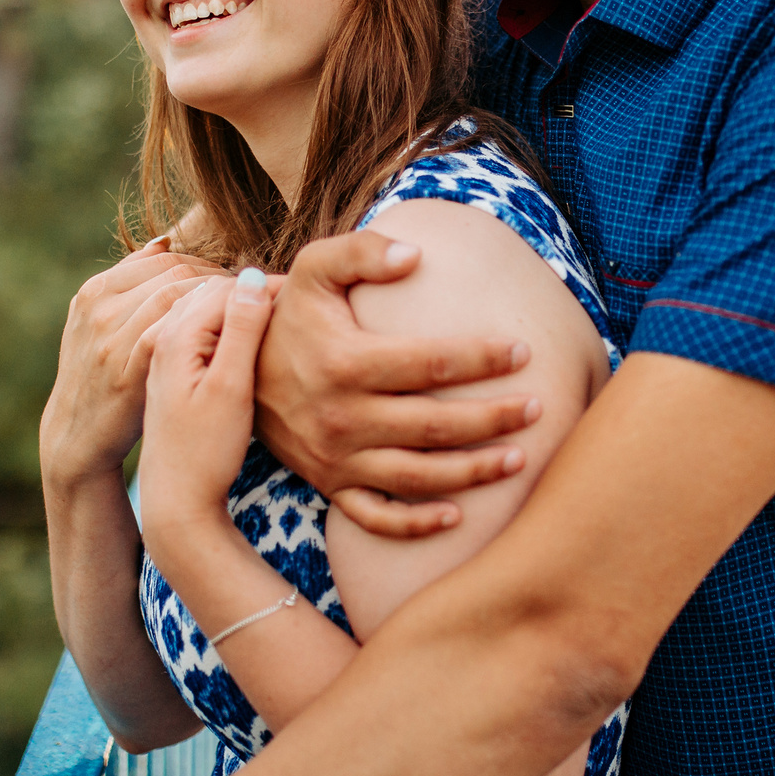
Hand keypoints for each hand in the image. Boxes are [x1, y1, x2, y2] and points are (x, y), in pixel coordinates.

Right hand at [40, 243, 222, 497]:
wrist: (77, 437)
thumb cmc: (103, 377)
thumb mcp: (101, 324)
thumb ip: (130, 283)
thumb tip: (164, 242)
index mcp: (95, 290)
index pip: (166, 258)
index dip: (206, 266)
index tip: (229, 283)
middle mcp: (100, 307)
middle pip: (176, 272)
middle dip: (217, 280)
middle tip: (246, 296)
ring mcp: (111, 336)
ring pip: (178, 296)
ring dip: (217, 300)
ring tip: (242, 314)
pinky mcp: (128, 367)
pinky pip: (175, 329)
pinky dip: (205, 327)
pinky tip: (226, 338)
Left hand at [135, 271, 275, 540]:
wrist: (175, 503)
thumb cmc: (205, 452)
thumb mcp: (231, 388)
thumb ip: (242, 330)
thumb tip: (254, 277)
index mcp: (175, 335)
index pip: (227, 285)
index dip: (269, 285)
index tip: (308, 296)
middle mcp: (164, 339)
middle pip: (214, 291)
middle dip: (254, 290)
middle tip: (299, 305)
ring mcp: (166, 357)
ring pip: (208, 310)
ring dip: (241, 308)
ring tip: (281, 322)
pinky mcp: (174, 374)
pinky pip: (203, 331)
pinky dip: (230, 328)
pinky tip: (254, 346)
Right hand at [254, 231, 543, 539]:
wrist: (236, 369)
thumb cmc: (293, 311)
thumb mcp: (316, 267)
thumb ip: (363, 251)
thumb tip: (415, 256)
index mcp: (345, 363)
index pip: (429, 364)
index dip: (481, 358)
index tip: (522, 351)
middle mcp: (342, 417)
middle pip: (433, 427)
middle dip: (492, 419)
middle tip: (538, 407)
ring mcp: (336, 458)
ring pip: (416, 477)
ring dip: (472, 473)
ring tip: (519, 458)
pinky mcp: (330, 485)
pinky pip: (376, 517)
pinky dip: (415, 524)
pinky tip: (456, 517)